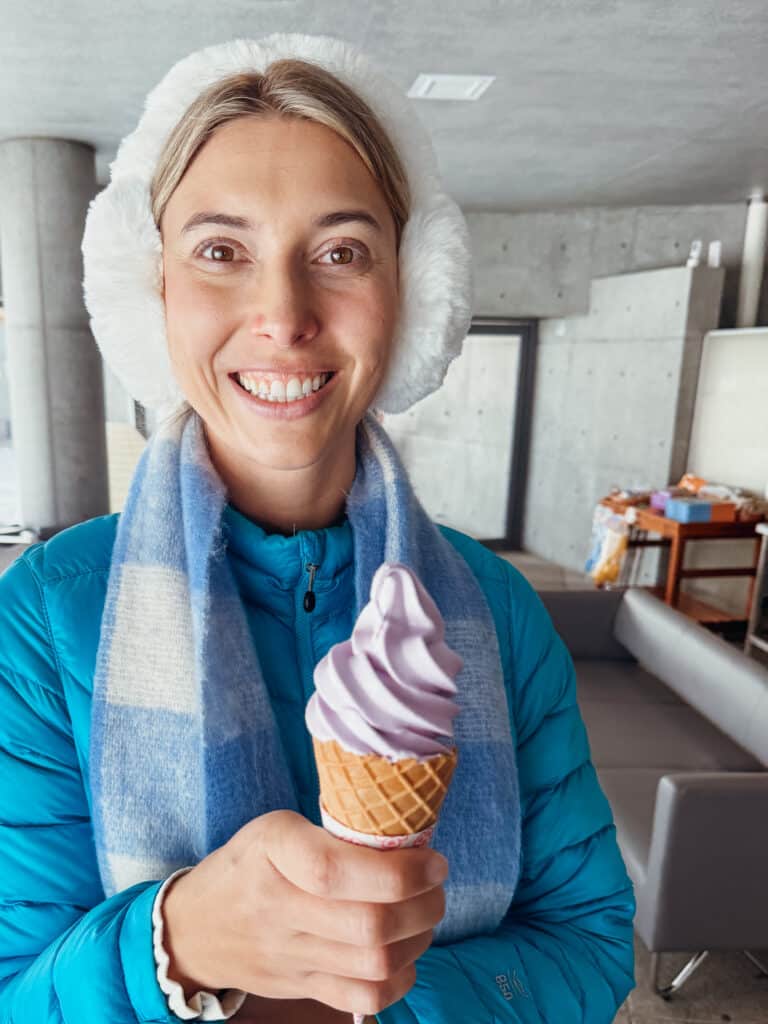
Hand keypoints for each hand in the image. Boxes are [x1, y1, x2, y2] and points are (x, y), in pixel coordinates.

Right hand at [162, 810, 446, 1016]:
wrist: (195, 927)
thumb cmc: (247, 864)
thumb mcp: (276, 829)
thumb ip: (331, 836)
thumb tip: (406, 843)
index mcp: (273, 853)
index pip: (336, 871)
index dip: (397, 871)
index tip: (432, 861)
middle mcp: (279, 908)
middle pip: (368, 924)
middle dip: (423, 906)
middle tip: (436, 887)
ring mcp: (290, 956)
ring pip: (373, 963)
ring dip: (418, 939)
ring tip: (425, 916)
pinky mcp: (300, 988)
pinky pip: (362, 998)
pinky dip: (399, 978)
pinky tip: (404, 954)